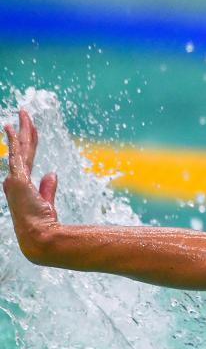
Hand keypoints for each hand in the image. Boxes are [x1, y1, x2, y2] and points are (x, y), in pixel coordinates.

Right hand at [4, 109, 59, 258]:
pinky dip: (14, 141)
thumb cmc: (42, 224)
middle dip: (23, 130)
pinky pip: (16, 155)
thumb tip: (51, 173)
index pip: (26, 158)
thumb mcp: (46, 203)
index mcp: (21, 184)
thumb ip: (47, 188)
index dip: (27, 143)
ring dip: (22, 130)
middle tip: (23, 112)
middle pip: (22, 149)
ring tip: (23, 113)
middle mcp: (15, 179)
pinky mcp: (17, 180)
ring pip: (20, 148)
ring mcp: (14, 179)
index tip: (27, 130)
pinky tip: (12, 128)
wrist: (39, 236)